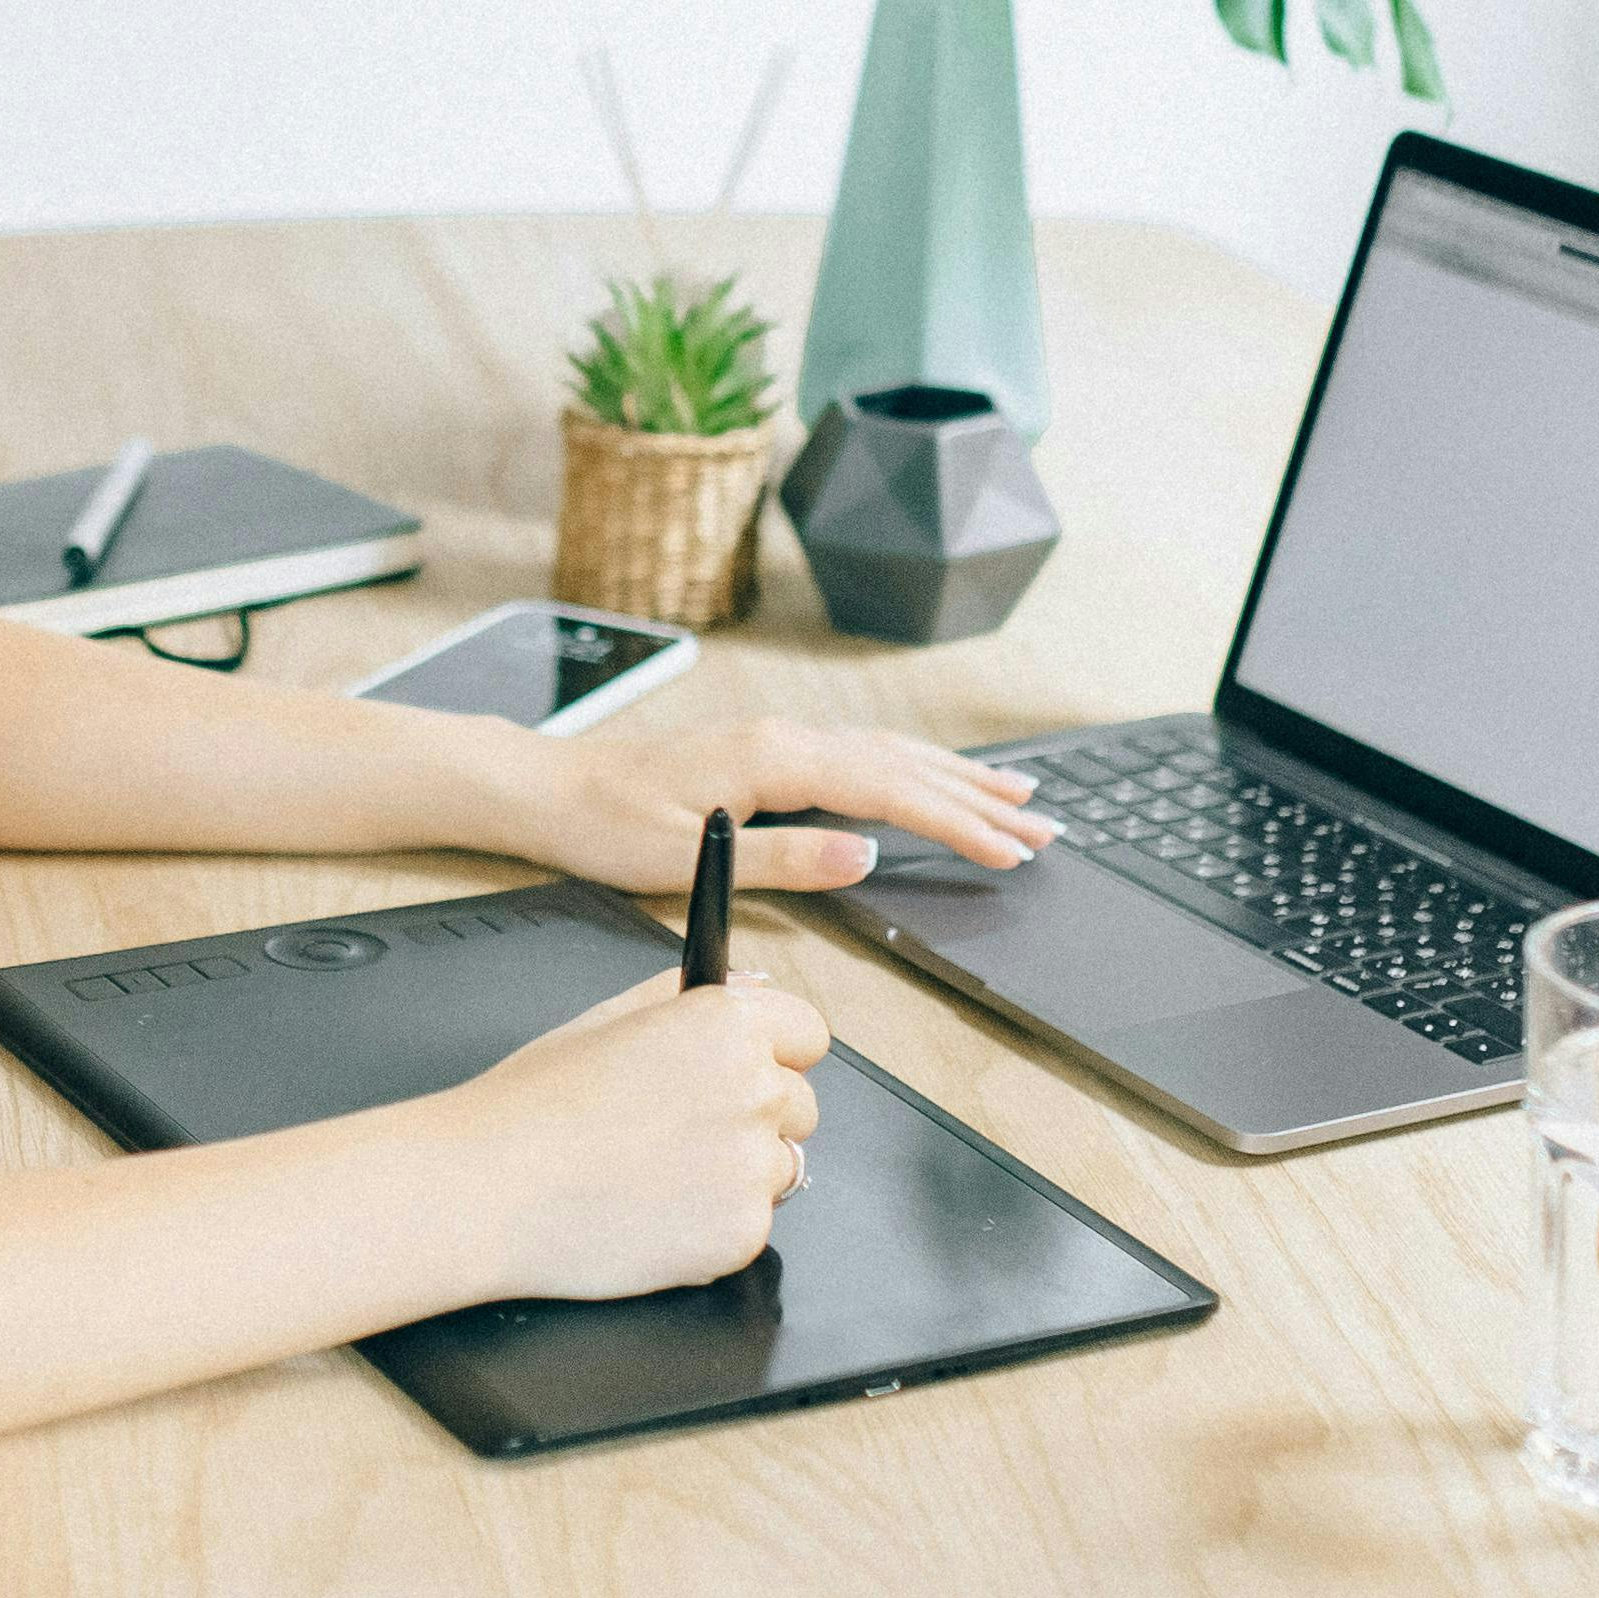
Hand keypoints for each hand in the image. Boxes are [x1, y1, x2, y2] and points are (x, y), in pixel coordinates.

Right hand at [434, 968, 834, 1300]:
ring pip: (777, 1170)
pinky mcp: (742, 1233)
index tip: (747, 1073)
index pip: (808, 1033)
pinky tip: (651, 1217)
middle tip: (676, 1135)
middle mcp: (754, 1088)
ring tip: (653, 1179)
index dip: (774, 1054)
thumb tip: (751, 986)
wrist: (486, 1191)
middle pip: (800, 1107)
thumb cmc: (529, 1106)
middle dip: (754, 1120)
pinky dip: (710, 1230)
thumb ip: (685, 997)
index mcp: (725, 1024)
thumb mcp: (605, 1020)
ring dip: (733, 1178)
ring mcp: (752, 1166)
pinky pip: (750, 1228)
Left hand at [516, 709, 1056, 896]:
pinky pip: (862, 753)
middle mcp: (785, 738)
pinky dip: (912, 766)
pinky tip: (933, 775)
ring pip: (890, 753)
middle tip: (1045, 830)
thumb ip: (783, 858)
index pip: (888, 792)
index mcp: (772, 760)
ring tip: (1017, 796)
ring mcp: (779, 739)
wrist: (552, 790)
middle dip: (979, 800)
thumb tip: (864, 857)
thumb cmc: (607, 826)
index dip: (956, 823)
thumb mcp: (690, 858)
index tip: (1008, 849)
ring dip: (957, 776)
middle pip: (904, 766)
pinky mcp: (769, 752)